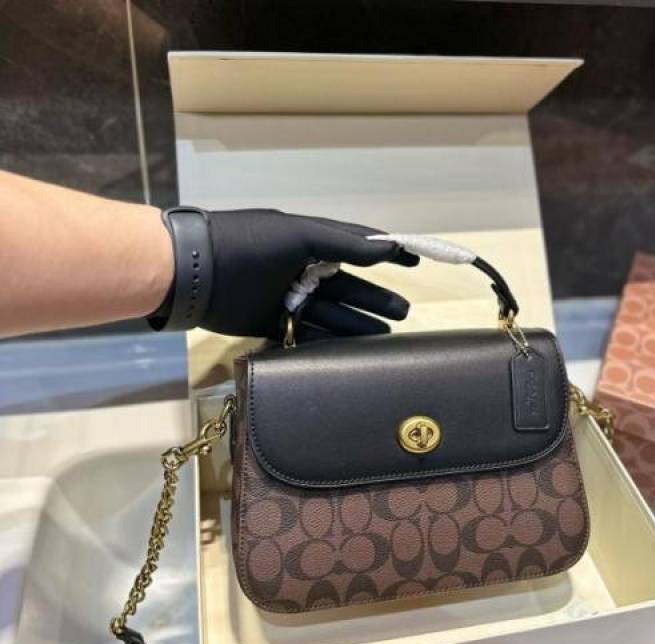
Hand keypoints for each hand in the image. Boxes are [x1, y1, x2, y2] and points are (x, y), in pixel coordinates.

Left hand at [155, 208, 417, 340]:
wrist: (195, 272)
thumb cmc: (248, 245)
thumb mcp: (300, 237)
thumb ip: (345, 244)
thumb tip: (389, 246)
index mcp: (308, 242)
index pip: (356, 247)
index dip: (386, 254)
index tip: (415, 262)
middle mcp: (300, 269)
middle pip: (346, 286)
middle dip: (374, 298)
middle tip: (403, 313)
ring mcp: (286, 297)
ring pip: (330, 312)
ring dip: (357, 323)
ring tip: (385, 337)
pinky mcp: (270, 322)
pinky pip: (306, 332)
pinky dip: (327, 341)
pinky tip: (349, 352)